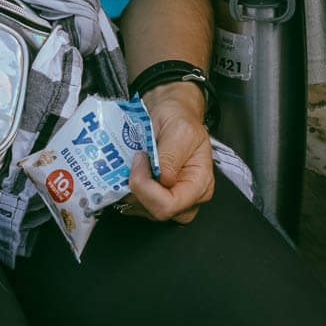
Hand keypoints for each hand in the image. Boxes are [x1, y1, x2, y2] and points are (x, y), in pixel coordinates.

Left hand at [125, 82, 214, 223]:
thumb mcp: (180, 130)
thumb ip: (171, 155)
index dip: (147, 188)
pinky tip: (126, 172)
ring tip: (129, 164)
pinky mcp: (155, 200)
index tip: (139, 159)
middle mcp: (187, 199)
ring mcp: (170, 201)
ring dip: (129, 189)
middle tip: (133, 161)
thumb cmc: (179, 120)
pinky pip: (135, 205)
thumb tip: (162, 178)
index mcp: (199, 184)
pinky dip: (126, 190)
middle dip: (137, 189)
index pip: (170, 205)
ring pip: (142, 210)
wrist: (171, 114)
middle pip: (156, 212)